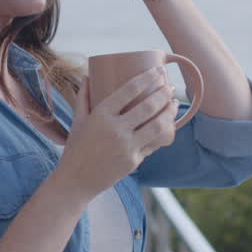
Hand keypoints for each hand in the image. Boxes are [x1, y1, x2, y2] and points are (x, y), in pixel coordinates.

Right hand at [55, 70, 179, 199]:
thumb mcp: (78, 120)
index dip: (147, 78)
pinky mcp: (134, 161)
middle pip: (148, 106)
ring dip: (170, 112)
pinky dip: (164, 132)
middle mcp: (115, 129)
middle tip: (170, 87)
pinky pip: (154, 144)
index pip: (129, 90)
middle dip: (164, 93)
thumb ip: (84, 97)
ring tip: (174, 103)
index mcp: (101, 114)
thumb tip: (89, 76)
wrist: (77, 180)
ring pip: (158, 125)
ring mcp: (127, 146)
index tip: (158, 71)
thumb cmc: (76, 148)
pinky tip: (169, 124)